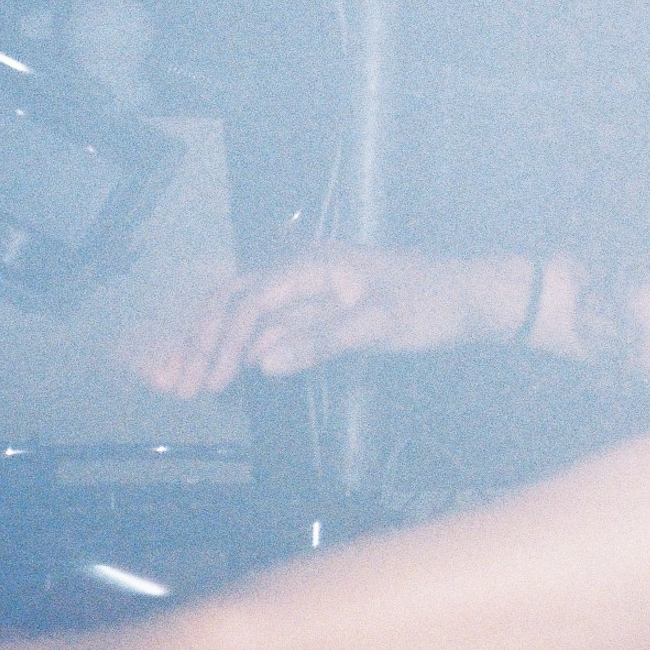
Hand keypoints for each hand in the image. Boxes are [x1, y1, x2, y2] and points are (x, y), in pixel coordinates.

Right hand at [125, 246, 527, 398]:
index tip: (206, 382)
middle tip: (177, 386)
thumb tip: (264, 362)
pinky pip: (269, 328)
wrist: (472, 298)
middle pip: (233, 302)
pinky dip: (241, 351)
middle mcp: (304, 271)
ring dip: (214, 346)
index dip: (222, 342)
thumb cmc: (434, 304)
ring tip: (185, 384)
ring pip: (245, 316)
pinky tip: (222, 374)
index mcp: (314, 264)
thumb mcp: (382, 324)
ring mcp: (309, 292)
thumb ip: (323, 341)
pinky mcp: (319, 312)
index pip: (250, 301)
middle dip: (201, 341)